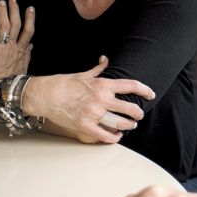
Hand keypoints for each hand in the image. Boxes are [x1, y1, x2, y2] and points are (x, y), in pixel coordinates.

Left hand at [0, 0, 34, 77]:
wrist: (1, 95)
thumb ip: (27, 56)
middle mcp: (14, 48)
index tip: (30, 8)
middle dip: (15, 11)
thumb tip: (31, 45)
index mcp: (22, 52)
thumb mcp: (22, 70)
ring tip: (1, 2)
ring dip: (3, 13)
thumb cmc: (11, 84)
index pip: (28, 31)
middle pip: (17, 25)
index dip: (30, 19)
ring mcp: (3, 49)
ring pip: (5, 26)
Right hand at [23, 56, 155, 143]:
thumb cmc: (64, 83)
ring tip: (130, 126)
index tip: (151, 94)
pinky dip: (114, 137)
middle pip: (130, 108)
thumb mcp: (84, 74)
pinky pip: (106, 135)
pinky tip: (116, 136)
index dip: (145, 90)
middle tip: (138, 115)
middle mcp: (101, 99)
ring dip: (128, 126)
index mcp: (103, 84)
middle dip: (138, 113)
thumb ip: (98, 69)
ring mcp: (94, 113)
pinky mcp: (85, 126)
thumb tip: (106, 59)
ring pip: (121, 123)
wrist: (46, 95)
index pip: (131, 85)